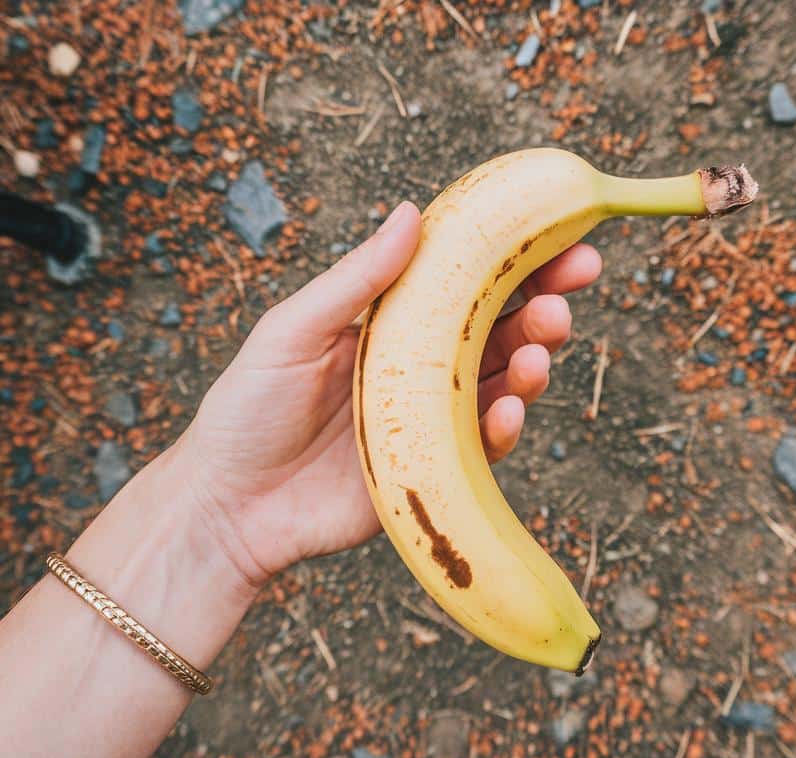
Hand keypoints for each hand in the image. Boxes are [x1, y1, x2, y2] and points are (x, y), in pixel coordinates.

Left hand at [177, 201, 600, 587]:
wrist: (225, 506)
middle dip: (544, 304)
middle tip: (570, 289)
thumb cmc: (247, 409)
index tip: (564, 238)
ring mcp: (432, 420)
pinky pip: (484, 446)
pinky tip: (507, 409)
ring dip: (532, 361)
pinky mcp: (435, 471)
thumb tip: (412, 212)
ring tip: (540, 349)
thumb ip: (355, 280)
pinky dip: (504, 426)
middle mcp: (421, 367)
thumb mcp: (292, 332)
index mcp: (392, 323)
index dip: (517, 259)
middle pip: (500, 328)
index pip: (466, 282)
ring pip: (503, 382)